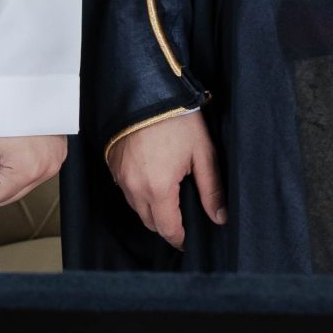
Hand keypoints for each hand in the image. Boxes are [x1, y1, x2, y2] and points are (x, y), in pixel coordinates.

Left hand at [0, 134, 66, 224]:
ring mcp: (56, 160)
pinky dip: (22, 160)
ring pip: (21, 181)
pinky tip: (17, 140)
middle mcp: (48, 169)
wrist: (26, 75)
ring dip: (8, 168)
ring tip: (5, 140)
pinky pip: (34, 168)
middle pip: (9, 192)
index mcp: (28, 171)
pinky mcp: (59, 151)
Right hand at [105, 112, 223, 250]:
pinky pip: (126, 190)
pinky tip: (154, 180)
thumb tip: (220, 217)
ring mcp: (121, 177)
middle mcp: (134, 188)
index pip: (168, 228)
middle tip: (183, 218)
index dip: (180, 238)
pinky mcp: (113, 166)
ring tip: (170, 197)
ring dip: (152, 209)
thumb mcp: (202, 152)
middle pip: (150, 222)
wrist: (146, 91)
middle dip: (166, 225)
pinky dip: (139, 193)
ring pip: (137, 207)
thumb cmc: (177, 120)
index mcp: (158, 188)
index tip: (189, 240)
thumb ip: (211, 188)